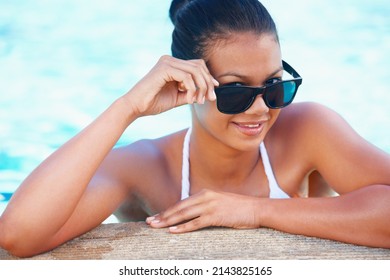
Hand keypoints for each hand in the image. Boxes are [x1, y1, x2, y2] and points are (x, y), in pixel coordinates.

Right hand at [124, 55, 218, 116]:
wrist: (135, 107)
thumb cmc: (153, 103)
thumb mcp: (178, 97)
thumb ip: (191, 92)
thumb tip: (208, 91)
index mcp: (172, 65)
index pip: (197, 66)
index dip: (208, 78)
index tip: (213, 93)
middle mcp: (169, 60)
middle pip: (199, 66)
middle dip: (208, 83)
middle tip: (210, 99)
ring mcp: (167, 62)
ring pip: (195, 71)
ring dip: (201, 88)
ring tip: (198, 101)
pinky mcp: (164, 68)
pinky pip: (187, 77)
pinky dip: (192, 90)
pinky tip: (189, 100)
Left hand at [146, 189, 260, 232]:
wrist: (256, 208)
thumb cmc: (238, 208)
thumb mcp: (219, 202)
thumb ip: (206, 205)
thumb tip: (193, 213)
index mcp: (205, 193)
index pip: (182, 203)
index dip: (168, 210)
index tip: (156, 216)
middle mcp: (205, 197)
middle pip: (179, 208)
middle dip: (163, 215)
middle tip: (149, 222)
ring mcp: (210, 206)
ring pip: (184, 214)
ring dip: (168, 221)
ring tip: (156, 226)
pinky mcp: (216, 216)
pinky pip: (195, 223)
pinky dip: (183, 227)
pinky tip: (173, 231)